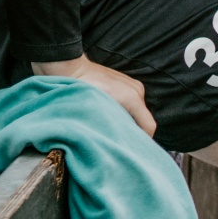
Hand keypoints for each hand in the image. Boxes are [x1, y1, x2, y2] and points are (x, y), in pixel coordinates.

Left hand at [33, 55, 154, 135]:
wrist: (69, 67)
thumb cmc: (79, 91)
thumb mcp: (96, 112)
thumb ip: (114, 127)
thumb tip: (122, 143)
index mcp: (133, 97)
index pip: (148, 127)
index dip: (142, 142)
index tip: (130, 151)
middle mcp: (137, 90)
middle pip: (142, 119)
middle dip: (132, 131)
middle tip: (117, 141)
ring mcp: (132, 84)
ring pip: (136, 111)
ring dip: (126, 120)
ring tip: (110, 127)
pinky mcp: (125, 82)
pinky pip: (130, 102)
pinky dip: (122, 110)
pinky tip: (108, 114)